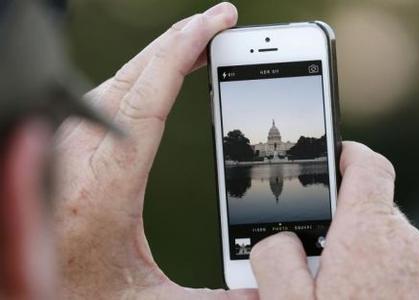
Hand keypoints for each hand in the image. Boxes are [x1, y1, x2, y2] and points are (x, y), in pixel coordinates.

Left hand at [53, 3, 256, 298]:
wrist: (24, 292)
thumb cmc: (80, 295)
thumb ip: (211, 299)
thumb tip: (262, 293)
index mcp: (103, 187)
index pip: (147, 98)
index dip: (182, 53)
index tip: (215, 24)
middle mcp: (77, 157)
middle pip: (133, 76)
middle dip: (180, 40)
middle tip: (221, 22)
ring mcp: (67, 147)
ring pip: (116, 80)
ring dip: (159, 55)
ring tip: (198, 43)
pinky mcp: (66, 148)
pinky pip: (106, 95)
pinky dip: (140, 75)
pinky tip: (158, 75)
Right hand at [250, 142, 418, 299]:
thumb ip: (274, 257)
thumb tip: (278, 239)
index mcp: (369, 234)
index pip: (366, 165)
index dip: (344, 153)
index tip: (328, 157)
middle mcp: (406, 246)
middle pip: (364, 212)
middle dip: (331, 228)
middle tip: (303, 263)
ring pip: (378, 245)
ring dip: (350, 259)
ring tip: (323, 294)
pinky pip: (395, 270)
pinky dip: (372, 278)